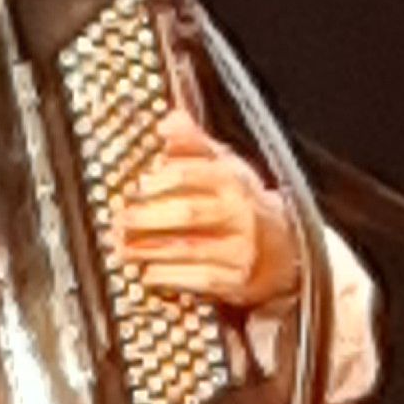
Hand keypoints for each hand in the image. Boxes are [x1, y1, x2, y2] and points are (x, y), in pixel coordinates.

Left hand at [116, 109, 297, 310]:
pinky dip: (170, 277)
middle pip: (189, 214)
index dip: (160, 181)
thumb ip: (194, 145)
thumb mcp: (224, 167)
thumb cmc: (241, 203)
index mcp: (234, 181)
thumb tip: (168, 122)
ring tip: (122, 249)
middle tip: (119, 221)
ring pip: (190, 249)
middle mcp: (240, 214)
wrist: (283, 248)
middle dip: (148, 219)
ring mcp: (241, 249)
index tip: (134, 187)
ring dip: (150, 250)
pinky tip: (147, 274)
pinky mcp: (238, 281)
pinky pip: (200, 280)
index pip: (194, 175)